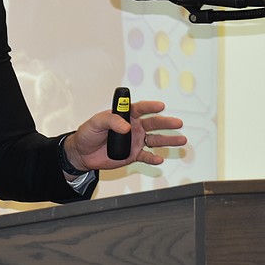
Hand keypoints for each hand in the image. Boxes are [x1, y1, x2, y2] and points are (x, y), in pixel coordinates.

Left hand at [62, 100, 185, 171]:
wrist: (82, 153)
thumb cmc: (88, 133)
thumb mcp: (96, 123)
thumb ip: (111, 121)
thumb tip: (126, 126)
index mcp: (125, 116)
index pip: (140, 108)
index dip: (150, 106)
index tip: (160, 105)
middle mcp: (133, 127)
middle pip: (153, 123)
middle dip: (166, 123)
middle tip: (177, 122)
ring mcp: (135, 141)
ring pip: (155, 140)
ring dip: (168, 140)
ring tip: (181, 140)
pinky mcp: (133, 155)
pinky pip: (146, 156)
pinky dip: (153, 158)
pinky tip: (160, 159)